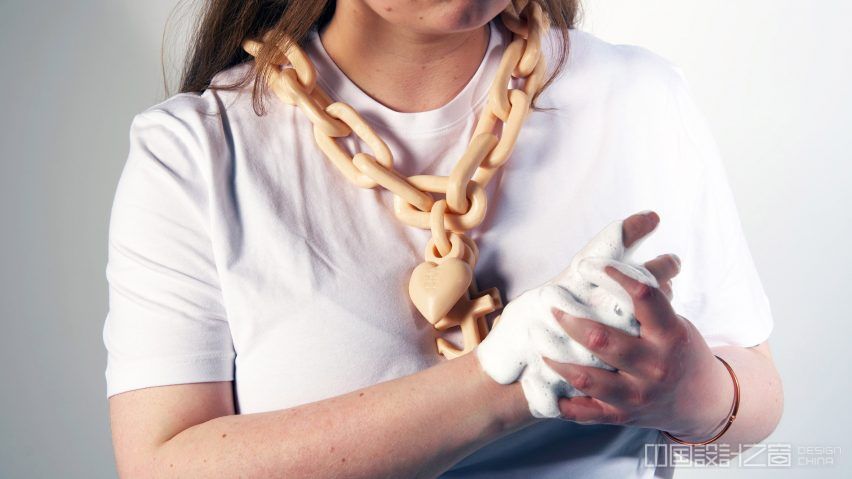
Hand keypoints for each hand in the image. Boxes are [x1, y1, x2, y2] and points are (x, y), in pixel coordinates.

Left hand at [544, 212, 733, 439]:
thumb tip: (638, 235)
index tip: (590, 264)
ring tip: (538, 341)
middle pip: (603, 339)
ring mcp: (638, 395)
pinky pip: (587, 412)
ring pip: (588, 376)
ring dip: (557, 358)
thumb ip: (652, 294)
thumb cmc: (682, 350)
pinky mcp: (623, 415)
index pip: (644, 297)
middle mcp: (654, 366)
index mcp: (670, 334)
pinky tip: (547, 386)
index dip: (616, 276)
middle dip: (569, 320)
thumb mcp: (676, 320)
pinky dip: (565, 402)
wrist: (702, 403)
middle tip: (548, 303)